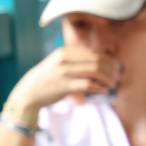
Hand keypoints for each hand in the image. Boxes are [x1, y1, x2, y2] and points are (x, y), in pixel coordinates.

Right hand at [6, 45, 120, 114]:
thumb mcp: (58, 63)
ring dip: (107, 78)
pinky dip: (99, 87)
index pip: (93, 53)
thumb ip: (75, 60)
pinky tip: (104, 90)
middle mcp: (65, 59)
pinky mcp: (65, 86)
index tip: (116, 67)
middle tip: (116, 77)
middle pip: (96, 61)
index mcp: (65, 52)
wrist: (29, 93)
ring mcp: (64, 72)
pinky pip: (88, 85)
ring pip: (95, 71)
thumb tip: (100, 61)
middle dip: (110, 69)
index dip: (108, 60)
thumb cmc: (47, 79)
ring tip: (112, 84)